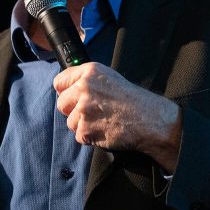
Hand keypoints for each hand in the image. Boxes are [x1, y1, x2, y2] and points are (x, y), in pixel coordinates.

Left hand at [53, 62, 181, 171]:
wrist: (150, 119)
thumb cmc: (133, 100)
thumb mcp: (110, 78)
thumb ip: (87, 80)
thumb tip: (68, 88)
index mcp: (89, 72)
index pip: (59, 82)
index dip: (66, 92)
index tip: (73, 97)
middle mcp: (84, 88)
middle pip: (61, 103)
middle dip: (72, 110)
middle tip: (92, 113)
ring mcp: (83, 109)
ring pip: (70, 122)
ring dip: (83, 125)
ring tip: (103, 121)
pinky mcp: (86, 129)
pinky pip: (79, 136)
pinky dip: (90, 137)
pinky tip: (105, 130)